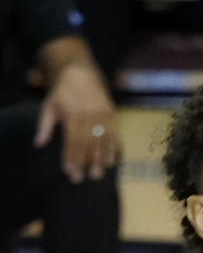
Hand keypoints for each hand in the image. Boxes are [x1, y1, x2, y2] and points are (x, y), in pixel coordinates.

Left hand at [34, 63, 116, 182]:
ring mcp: (102, 114)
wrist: (81, 74)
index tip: (69, 171)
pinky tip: (111, 160)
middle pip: (87, 143)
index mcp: (72, 114)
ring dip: (100, 158)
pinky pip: (114, 133)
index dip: (71, 156)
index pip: (72, 140)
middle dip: (84, 161)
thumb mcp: (48, 106)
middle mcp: (89, 115)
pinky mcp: (112, 114)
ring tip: (98, 173)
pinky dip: (113, 148)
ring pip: (102, 140)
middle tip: (82, 178)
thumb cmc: (63, 93)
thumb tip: (38, 144)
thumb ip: (44, 126)